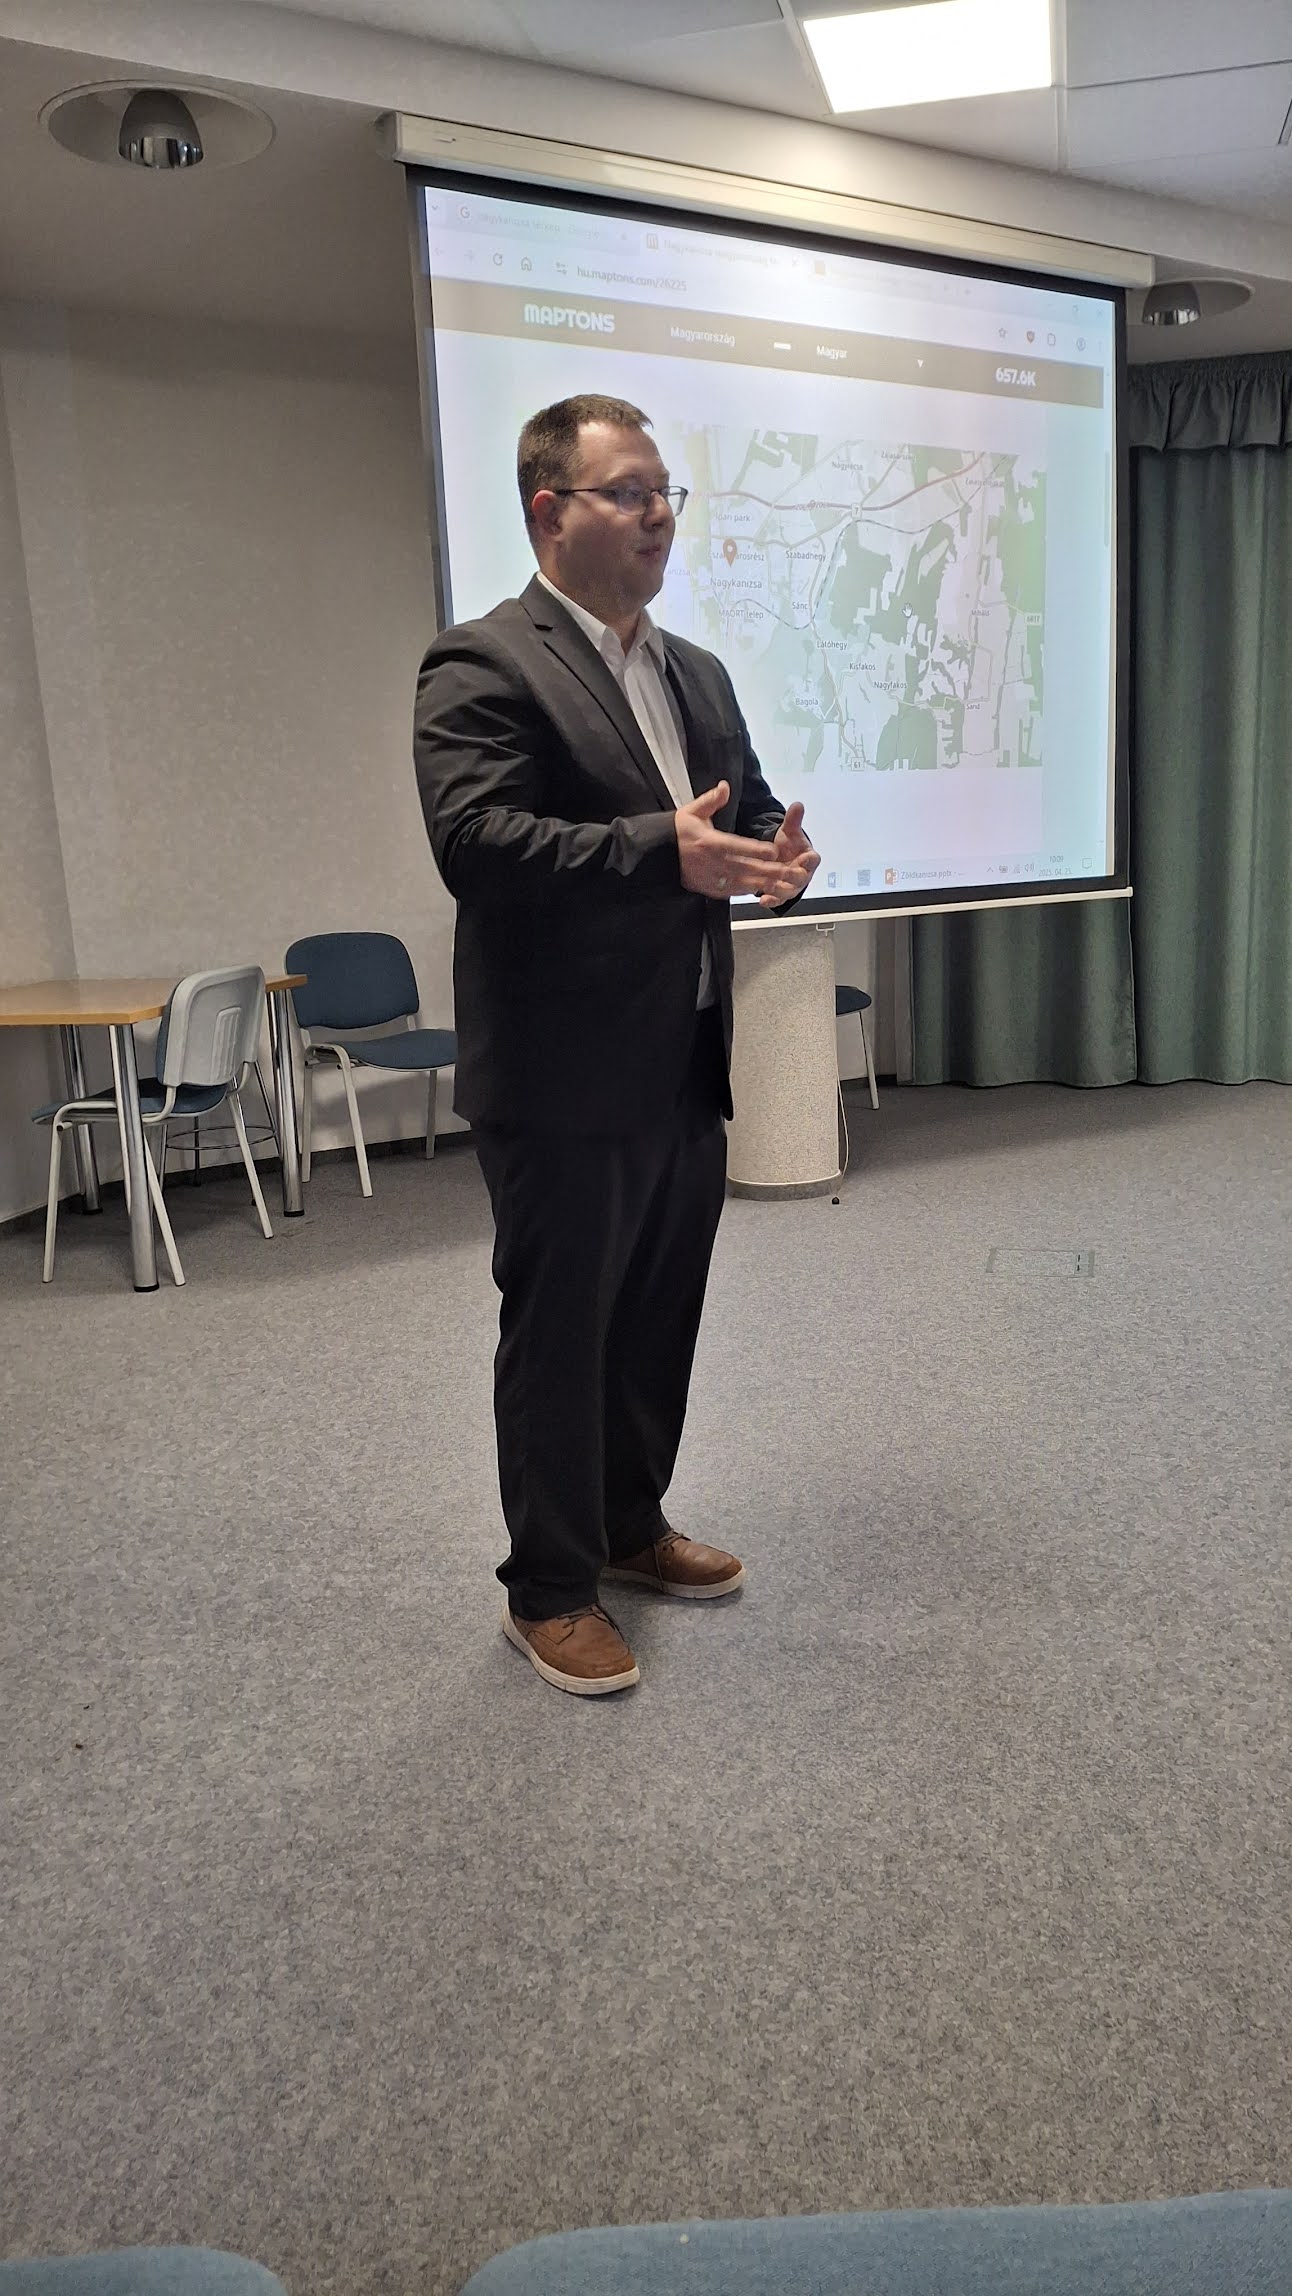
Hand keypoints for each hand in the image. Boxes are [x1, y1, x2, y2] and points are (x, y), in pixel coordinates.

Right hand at [675, 782, 816, 904]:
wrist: (658, 854)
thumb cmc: (678, 831)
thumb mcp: (692, 811)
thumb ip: (711, 800)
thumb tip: (725, 786)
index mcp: (709, 841)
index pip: (737, 846)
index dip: (756, 850)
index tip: (773, 851)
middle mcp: (711, 861)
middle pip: (744, 867)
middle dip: (766, 870)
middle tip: (785, 871)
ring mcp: (709, 877)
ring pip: (739, 882)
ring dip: (759, 883)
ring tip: (778, 883)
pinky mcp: (706, 887)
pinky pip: (729, 891)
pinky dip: (743, 891)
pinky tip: (757, 889)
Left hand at [761, 801, 820, 908]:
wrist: (780, 858)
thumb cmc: (789, 845)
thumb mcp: (789, 831)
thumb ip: (793, 820)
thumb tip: (798, 805)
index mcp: (808, 859)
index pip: (813, 859)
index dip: (809, 859)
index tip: (805, 857)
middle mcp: (802, 874)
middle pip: (800, 877)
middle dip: (792, 876)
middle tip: (784, 873)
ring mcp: (792, 886)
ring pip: (789, 891)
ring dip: (780, 891)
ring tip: (770, 890)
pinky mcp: (781, 894)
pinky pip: (777, 899)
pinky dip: (771, 901)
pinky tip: (762, 900)